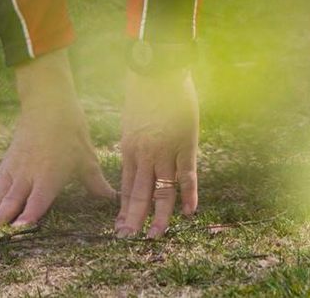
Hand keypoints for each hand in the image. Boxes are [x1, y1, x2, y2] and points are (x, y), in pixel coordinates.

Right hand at [0, 49, 115, 229]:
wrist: (48, 103)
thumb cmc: (70, 130)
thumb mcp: (86, 157)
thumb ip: (95, 183)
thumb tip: (112, 199)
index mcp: (50, 174)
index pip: (38, 199)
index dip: (28, 215)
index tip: (18, 229)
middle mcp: (29, 174)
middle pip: (13, 200)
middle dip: (2, 218)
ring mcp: (15, 169)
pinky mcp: (6, 165)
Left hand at [115, 67, 199, 237]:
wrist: (158, 69)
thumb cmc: (145, 91)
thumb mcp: (132, 121)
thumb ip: (136, 142)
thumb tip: (138, 156)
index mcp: (130, 149)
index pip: (127, 187)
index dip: (125, 209)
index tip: (121, 227)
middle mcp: (145, 155)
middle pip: (140, 194)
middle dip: (134, 220)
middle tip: (130, 239)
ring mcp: (166, 151)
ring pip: (162, 191)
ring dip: (159, 216)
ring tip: (156, 236)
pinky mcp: (185, 144)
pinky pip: (187, 175)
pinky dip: (188, 195)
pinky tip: (188, 212)